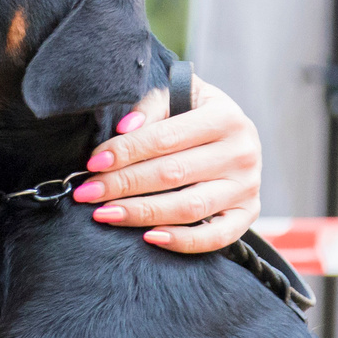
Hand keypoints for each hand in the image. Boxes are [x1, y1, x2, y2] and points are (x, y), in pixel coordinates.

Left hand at [70, 74, 262, 253]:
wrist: (236, 136)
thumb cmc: (197, 115)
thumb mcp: (180, 96)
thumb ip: (152, 107)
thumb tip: (125, 129)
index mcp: (225, 117)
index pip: (165, 138)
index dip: (126, 152)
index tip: (93, 164)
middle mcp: (242, 152)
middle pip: (173, 174)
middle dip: (123, 185)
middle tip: (88, 193)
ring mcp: (247, 186)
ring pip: (189, 208)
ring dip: (142, 214)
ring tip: (105, 214)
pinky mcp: (249, 214)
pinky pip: (216, 237)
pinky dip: (182, 241)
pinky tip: (149, 237)